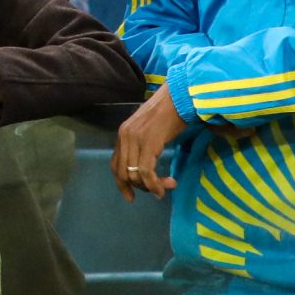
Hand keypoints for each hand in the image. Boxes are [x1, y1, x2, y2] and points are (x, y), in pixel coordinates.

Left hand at [111, 84, 184, 201]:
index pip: (115, 165)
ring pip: (135, 175)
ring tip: (168, 186)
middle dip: (140, 187)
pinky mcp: (148, 142)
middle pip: (123, 173)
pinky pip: (146, 171)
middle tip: (158, 191)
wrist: (180, 97)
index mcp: (123, 134)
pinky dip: (155, 184)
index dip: (122, 184)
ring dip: (151, 187)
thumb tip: (146, 165)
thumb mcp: (150, 129)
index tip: (130, 198)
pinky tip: (165, 187)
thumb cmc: (169, 112)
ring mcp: (135, 139)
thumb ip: (143, 144)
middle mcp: (125, 136)